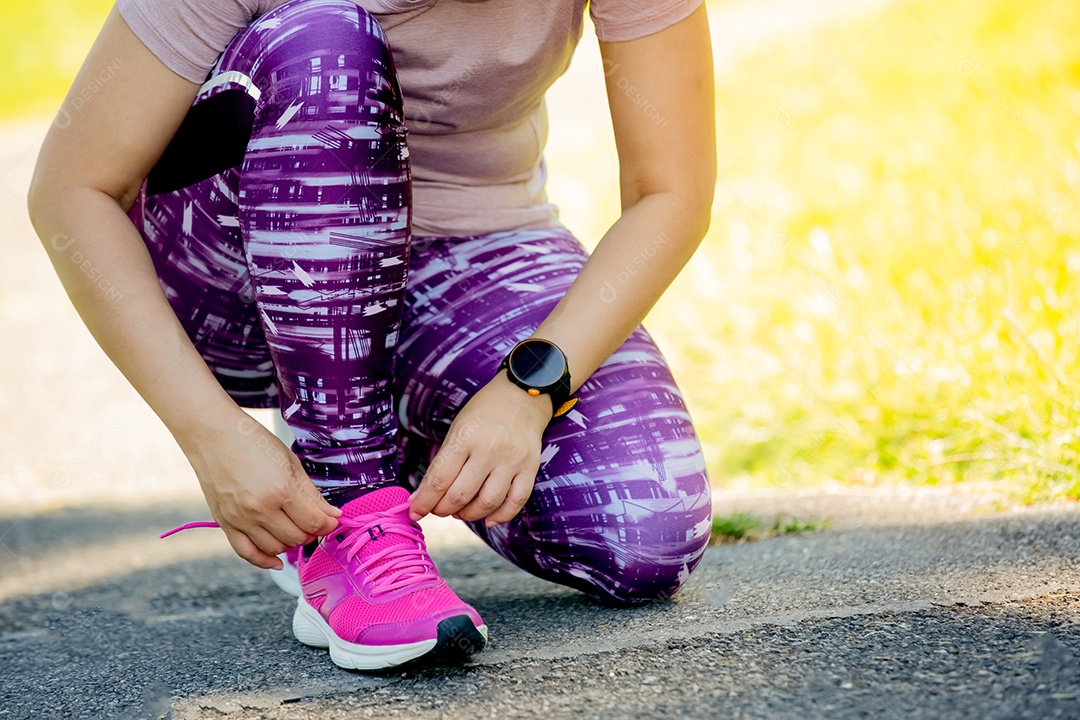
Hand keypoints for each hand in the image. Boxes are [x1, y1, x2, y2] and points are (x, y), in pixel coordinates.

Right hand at [180, 410, 340, 568]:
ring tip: (295, 528)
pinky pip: (246, 553)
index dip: (328, 524)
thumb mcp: (290, 463)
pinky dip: (264, 560)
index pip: (313, 522)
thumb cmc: (253, 442)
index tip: (332, 520)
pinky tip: (277, 561)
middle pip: (296, 537)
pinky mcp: (225, 524)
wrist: (212, 436)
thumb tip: (333, 516)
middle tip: (314, 521)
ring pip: (275, 548)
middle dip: (311, 532)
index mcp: (281, 490)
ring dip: (291, 543)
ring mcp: (240, 519)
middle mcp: (260, 509)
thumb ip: (312, 494)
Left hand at [409, 370, 549, 526]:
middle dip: (443, 510)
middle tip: (438, 510)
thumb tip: (420, 497)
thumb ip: (441, 464)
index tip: (415, 512)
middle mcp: (489, 449)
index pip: (440, 479)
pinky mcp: (530, 467)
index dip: (424, 501)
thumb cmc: (483, 414)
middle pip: (461, 495)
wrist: (522, 397)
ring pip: (488, 503)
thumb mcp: (457, 431)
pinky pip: (516, 501)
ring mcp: (512, 460)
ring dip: (469, 515)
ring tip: (460, 512)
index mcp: (466, 437)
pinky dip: (501, 516)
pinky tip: (488, 518)